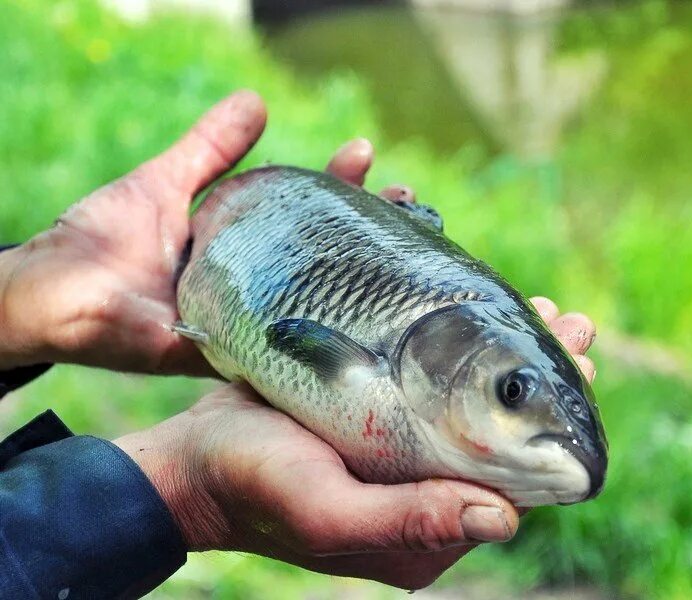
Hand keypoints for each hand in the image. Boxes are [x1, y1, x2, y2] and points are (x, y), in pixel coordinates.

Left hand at [0, 92, 408, 373]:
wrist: (53, 295)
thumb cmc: (102, 239)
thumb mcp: (165, 182)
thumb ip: (210, 148)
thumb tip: (257, 100)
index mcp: (244, 243)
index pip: (306, 211)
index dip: (340, 186)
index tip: (368, 157)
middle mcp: (257, 284)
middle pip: (324, 256)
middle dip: (369, 226)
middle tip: (406, 198)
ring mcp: (247, 322)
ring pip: (313, 304)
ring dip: (357, 281)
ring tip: (400, 246)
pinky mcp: (224, 356)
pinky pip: (276, 354)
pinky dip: (317, 344)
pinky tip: (362, 332)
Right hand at [114, 314, 596, 589]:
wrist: (191, 461)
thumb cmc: (253, 489)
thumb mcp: (329, 512)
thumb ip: (411, 520)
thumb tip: (506, 520)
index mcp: (425, 529)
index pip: (512, 479)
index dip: (552, 427)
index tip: (580, 364)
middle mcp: (420, 493)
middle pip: (501, 433)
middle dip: (541, 378)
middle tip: (570, 322)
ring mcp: (398, 453)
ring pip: (472, 401)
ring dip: (507, 353)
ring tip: (537, 307)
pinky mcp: (374, 418)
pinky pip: (432, 382)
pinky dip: (460, 345)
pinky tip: (473, 306)